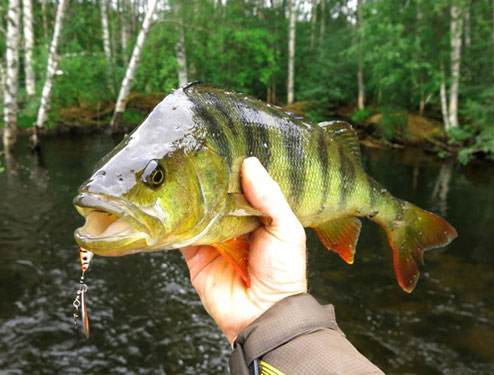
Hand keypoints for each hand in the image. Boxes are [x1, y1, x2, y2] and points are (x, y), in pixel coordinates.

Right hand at [180, 157, 306, 344]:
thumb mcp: (286, 228)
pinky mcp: (195, 256)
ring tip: (179, 173)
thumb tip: (250, 163)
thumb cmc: (283, 272)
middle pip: (216, 198)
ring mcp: (213, 240)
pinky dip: (175, 223)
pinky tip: (169, 204)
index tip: (221, 146)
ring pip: (197, 212)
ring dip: (189, 198)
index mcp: (257, 216)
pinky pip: (181, 235)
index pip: (242, 187)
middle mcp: (233, 225)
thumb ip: (269, 197)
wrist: (264, 315)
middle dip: (208, 181)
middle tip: (195, 155)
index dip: (233, 170)